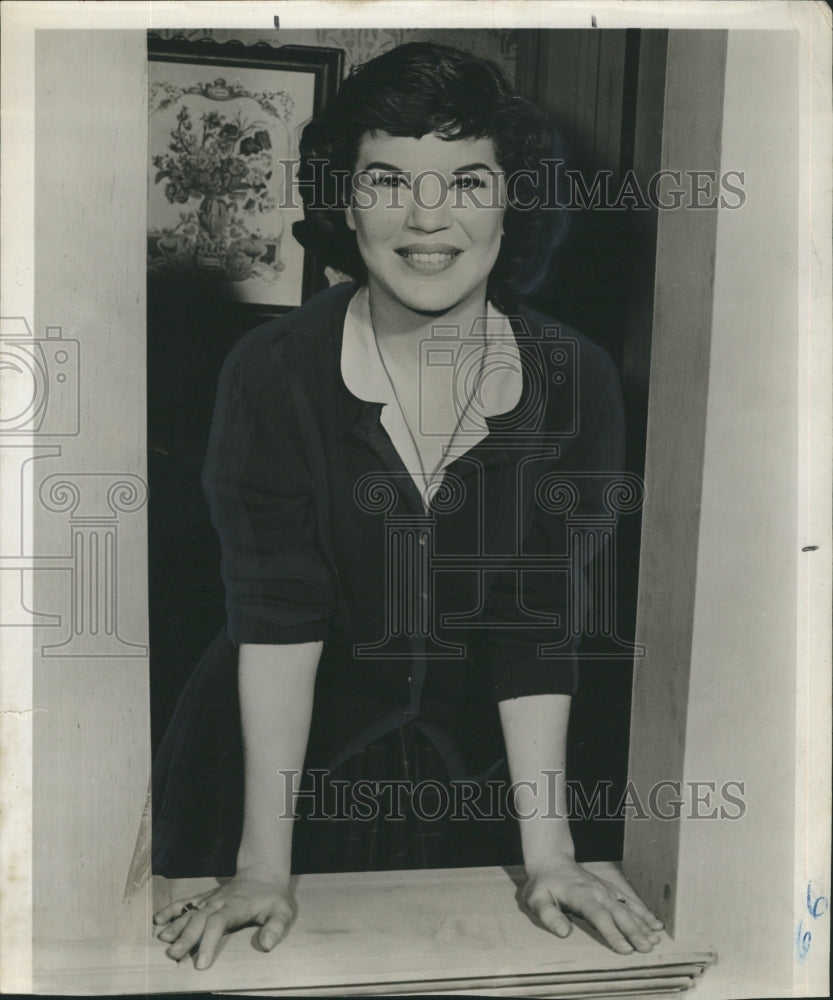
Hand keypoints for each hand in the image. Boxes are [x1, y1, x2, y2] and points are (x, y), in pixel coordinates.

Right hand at [153, 866, 294, 969]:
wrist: (263, 872)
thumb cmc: (273, 897)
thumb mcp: (283, 911)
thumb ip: (275, 928)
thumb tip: (266, 946)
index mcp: (237, 906)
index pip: (219, 922)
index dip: (208, 941)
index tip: (201, 963)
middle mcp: (220, 901)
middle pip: (200, 918)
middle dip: (186, 937)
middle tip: (174, 955)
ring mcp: (211, 898)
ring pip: (190, 911)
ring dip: (176, 925)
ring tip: (163, 940)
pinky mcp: (206, 897)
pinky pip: (187, 902)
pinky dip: (172, 910)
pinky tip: (158, 920)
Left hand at [522, 856, 663, 954]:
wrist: (551, 861)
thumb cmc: (543, 885)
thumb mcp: (536, 899)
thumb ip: (549, 916)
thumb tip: (564, 933)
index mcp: (579, 894)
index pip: (598, 915)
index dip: (612, 932)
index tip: (625, 949)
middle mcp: (596, 891)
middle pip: (618, 912)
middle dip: (634, 931)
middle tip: (647, 949)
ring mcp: (605, 889)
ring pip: (627, 907)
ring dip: (642, 923)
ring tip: (656, 939)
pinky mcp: (610, 889)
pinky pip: (630, 901)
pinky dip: (644, 912)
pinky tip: (656, 924)